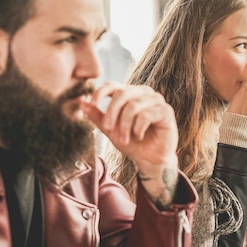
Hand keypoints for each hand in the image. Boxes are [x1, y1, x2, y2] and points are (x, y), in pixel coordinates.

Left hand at [81, 82, 178, 204]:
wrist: (150, 160)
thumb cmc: (132, 143)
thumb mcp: (110, 129)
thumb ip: (97, 115)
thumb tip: (81, 102)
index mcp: (130, 94)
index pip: (113, 85)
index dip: (100, 92)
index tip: (92, 103)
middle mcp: (144, 94)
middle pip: (122, 94)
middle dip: (112, 113)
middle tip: (108, 129)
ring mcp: (157, 101)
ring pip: (133, 106)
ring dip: (125, 125)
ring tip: (125, 139)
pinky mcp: (166, 111)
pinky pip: (146, 115)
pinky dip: (138, 128)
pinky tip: (139, 136)